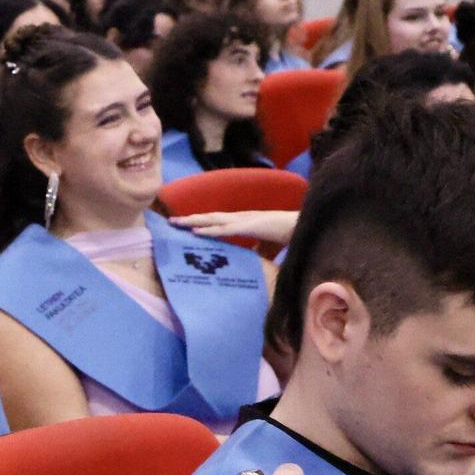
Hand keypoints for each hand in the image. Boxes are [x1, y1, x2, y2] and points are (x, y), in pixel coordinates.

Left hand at [174, 210, 298, 247]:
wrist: (305, 226)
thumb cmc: (288, 233)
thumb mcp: (266, 243)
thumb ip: (256, 249)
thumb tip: (251, 257)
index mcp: (244, 221)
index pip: (217, 221)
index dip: (201, 221)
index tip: (184, 225)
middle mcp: (241, 217)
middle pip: (211, 218)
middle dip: (191, 219)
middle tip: (170, 221)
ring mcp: (245, 220)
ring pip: (214, 220)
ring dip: (195, 222)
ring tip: (177, 223)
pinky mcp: (251, 226)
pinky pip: (226, 229)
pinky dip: (210, 231)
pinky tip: (196, 232)